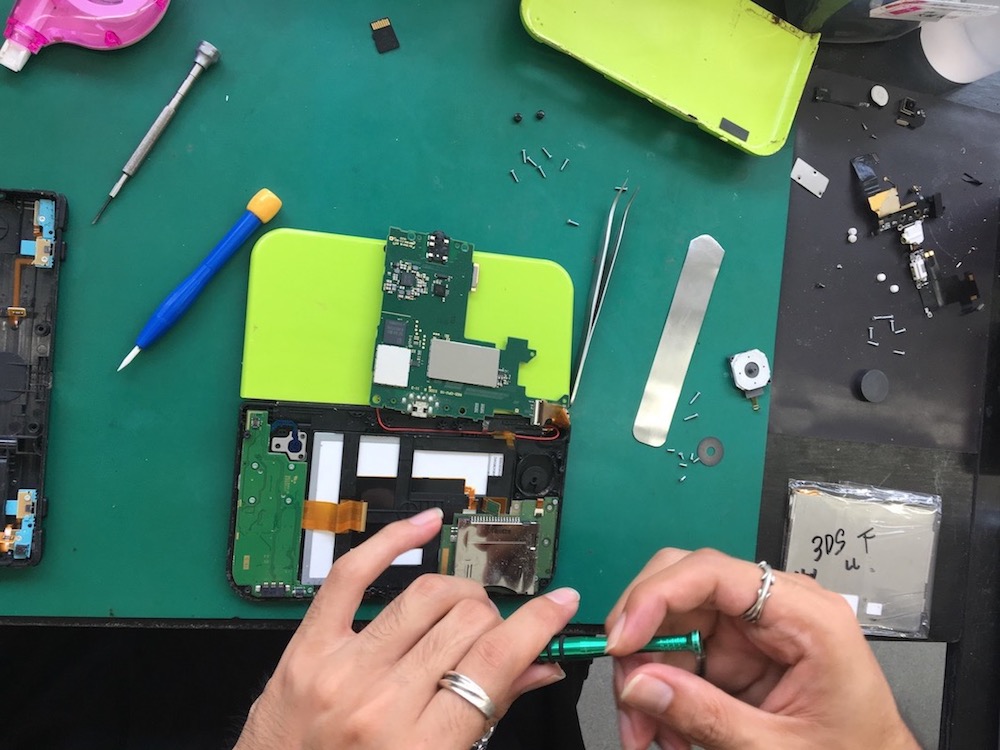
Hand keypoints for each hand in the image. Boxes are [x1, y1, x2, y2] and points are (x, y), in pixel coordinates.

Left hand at [233, 507, 578, 749]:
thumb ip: (489, 714)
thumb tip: (539, 667)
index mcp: (420, 746)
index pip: (497, 662)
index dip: (538, 624)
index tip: (557, 604)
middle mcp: (380, 704)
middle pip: (467, 623)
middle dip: (494, 618)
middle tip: (493, 630)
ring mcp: (342, 669)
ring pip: (425, 596)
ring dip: (458, 593)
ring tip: (460, 606)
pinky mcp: (309, 646)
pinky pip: (353, 574)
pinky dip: (392, 541)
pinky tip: (422, 526)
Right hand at [604, 548, 918, 749]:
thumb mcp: (779, 748)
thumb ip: (707, 717)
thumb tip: (639, 684)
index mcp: (805, 616)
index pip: (714, 573)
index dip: (657, 596)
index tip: (623, 640)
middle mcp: (774, 609)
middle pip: (682, 589)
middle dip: (642, 638)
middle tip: (627, 689)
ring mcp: (752, 628)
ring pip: (670, 625)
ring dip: (645, 674)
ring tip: (646, 731)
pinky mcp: (736, 651)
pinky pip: (679, 655)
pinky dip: (660, 690)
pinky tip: (663, 728)